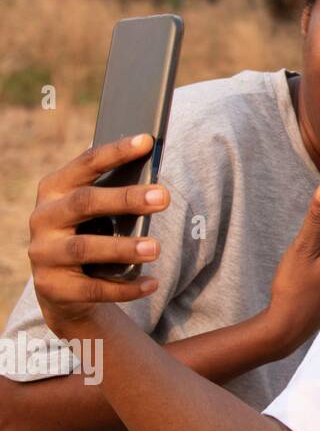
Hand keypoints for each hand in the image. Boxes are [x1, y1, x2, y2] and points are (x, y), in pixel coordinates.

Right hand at [29, 134, 169, 335]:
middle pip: (85, 202)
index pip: (86, 164)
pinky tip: (151, 283)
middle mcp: (43, 218)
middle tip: (164, 197)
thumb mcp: (99, 213)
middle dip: (126, 198)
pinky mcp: (52, 287)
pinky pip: (92, 289)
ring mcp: (44, 253)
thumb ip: (118, 195)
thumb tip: (158, 183)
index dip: (116, 152)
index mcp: (55, 189)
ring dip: (123, 247)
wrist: (64, 288)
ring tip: (156, 248)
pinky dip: (125, 287)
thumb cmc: (91, 234)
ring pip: (85, 248)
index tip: (147, 141)